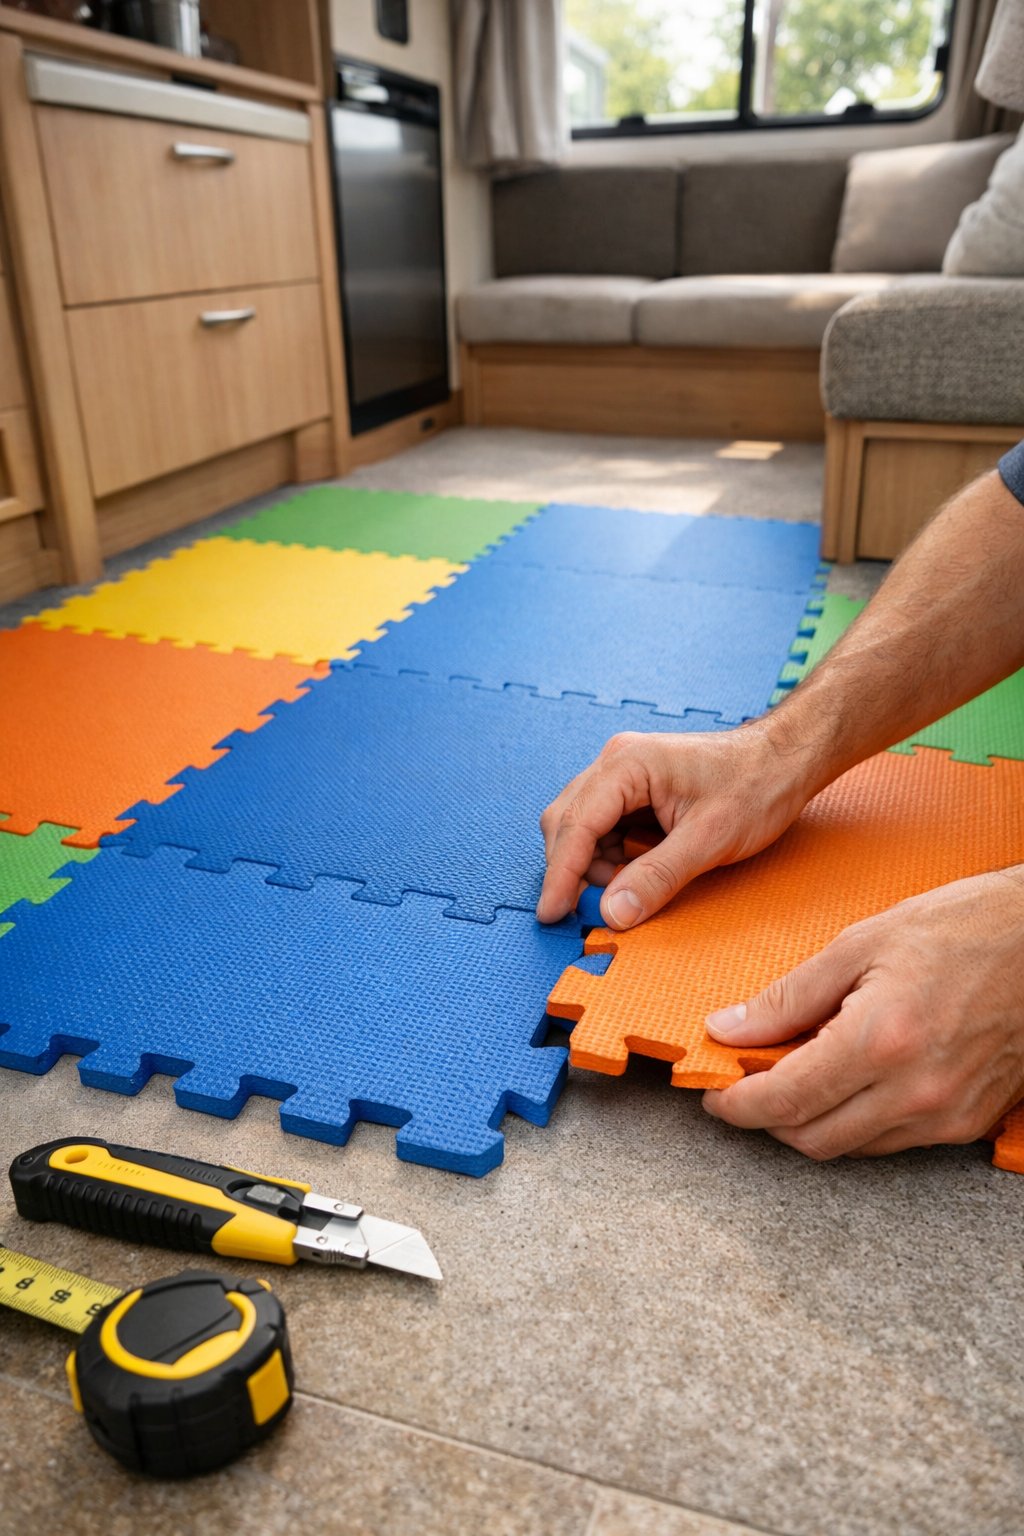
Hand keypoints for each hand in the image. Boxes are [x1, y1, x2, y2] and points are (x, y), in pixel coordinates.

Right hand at [536, 719, 819, 927]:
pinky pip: (604, 828)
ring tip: (625, 892)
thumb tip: (611, 914)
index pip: (575, 825)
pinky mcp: (635, 790)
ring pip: (581, 828)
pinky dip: (609, 858)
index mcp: (627, 765)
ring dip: (592, 866)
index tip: (550, 915)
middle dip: (571, 871)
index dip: (559, 875)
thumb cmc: (756, 787)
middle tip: (587, 913)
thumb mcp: (710, 839)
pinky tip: (633, 875)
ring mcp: (623, 774)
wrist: (786, 760)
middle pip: (567, 824)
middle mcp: (616, 763)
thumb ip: (657, 877)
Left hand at [702, 870, 1023, 1158]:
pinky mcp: (969, 1122)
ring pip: (850, 1147)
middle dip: (765, 1119)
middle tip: (743, 1084)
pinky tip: (847, 1081)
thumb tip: (729, 1028)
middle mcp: (914, 1091)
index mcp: (880, 1040)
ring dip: (810, 1122)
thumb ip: (789, 996)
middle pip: (811, 1137)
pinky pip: (892, 1142)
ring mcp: (947, 1114)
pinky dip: (856, 1121)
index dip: (736, 1105)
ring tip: (793, 1077)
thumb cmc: (963, 927)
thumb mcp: (861, 944)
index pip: (784, 1100)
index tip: (713, 1094)